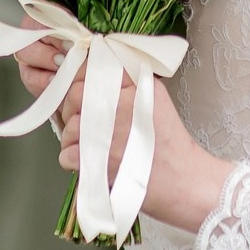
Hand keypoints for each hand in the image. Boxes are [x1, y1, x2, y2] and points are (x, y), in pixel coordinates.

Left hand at [50, 67, 230, 235]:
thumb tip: (102, 73)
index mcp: (133, 87)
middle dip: (72, 107)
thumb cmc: (170, 144)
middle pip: (75, 95)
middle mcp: (117, 106)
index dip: (81, 78)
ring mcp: (104, 134)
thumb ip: (130, 82)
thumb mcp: (156, 98)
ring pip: (69, 126)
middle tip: (81, 118)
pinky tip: (88, 161)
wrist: (182, 180)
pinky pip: (67, 153)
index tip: (82, 88)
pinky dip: (73, 159)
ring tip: (88, 145)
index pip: (93, 70)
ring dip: (73, 137)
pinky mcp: (95, 161)